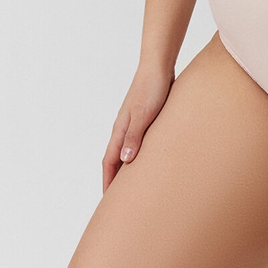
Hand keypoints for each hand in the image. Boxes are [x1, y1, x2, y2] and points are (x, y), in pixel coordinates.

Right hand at [102, 62, 174, 192]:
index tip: (109, 202)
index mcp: (120, 129)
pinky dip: (138, 154)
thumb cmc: (152, 88)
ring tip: (134, 184)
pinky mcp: (146, 116)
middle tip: (119, 200)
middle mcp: (124, 127)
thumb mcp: (143, 114)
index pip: (110, 161)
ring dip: (126, 167)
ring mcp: (134, 122)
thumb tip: (125, 161)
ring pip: (127, 150)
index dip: (108, 181)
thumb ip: (134, 136)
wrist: (159, 66)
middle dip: (115, 178)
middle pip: (115, 158)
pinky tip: (149, 158)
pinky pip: (138, 141)